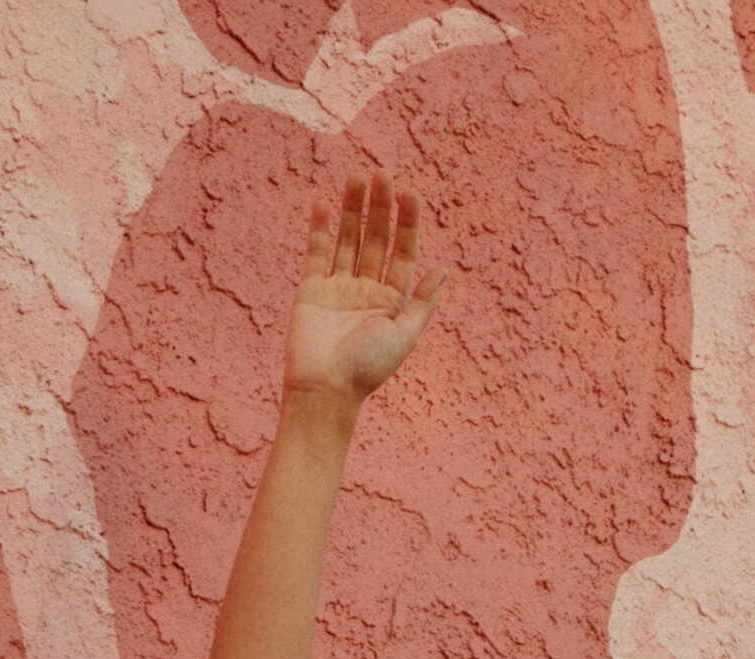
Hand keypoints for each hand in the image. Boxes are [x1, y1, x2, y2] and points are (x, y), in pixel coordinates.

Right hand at [284, 171, 444, 405]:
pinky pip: (316, 254)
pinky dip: (320, 229)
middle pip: (375, 238)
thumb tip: (443, 269)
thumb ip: (422, 302)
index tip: (410, 192)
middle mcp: (366, 290)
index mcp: (392, 300)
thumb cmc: (367, 369)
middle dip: (380, 206)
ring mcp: (338, 288)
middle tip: (383, 172)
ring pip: (347, 239)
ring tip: (356, 177)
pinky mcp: (311, 291)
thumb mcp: (405, 336)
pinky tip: (324, 204)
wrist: (325, 390)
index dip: (408, 222)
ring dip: (352, 209)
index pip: (403, 251)